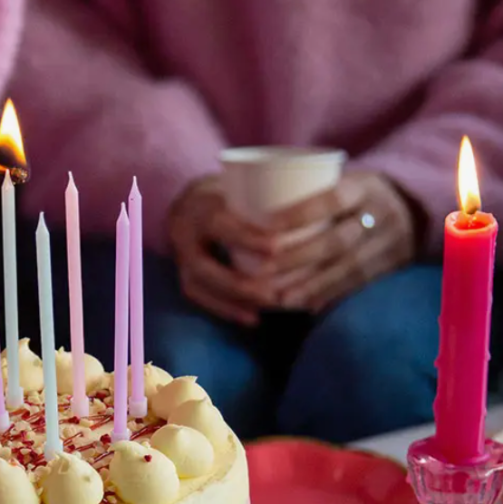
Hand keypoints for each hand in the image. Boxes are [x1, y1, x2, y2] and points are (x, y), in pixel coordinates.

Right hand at [167, 177, 276, 326]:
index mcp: (200, 206)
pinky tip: (253, 318)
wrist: (191, 203)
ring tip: (268, 306)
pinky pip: (200, 298)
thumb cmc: (230, 192)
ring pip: (199, 286)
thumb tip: (323, 199)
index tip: (277, 247)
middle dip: (238, 283)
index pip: (218, 224)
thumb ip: (272, 193)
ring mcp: (180, 259)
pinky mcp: (184, 276)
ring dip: (233, 301)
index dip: (245, 237)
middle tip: (274, 292)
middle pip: (203, 267)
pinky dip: (226, 310)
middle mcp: (183, 235)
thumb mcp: (245, 185)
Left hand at [225, 171, 419, 313]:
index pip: (331, 199)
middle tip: (262, 272)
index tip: (265, 229)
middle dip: (297, 259)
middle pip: (336, 241)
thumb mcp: (344, 181)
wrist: (416, 208)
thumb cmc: (357, 194)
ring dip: (309, 286)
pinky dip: (326, 296)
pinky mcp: (390, 268)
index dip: (299, 214)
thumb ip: (309, 190)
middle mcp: (381, 215)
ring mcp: (389, 244)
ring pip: (346, 270)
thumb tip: (246, 199)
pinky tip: (301, 307)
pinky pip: (356, 286)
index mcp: (365, 187)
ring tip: (277, 298)